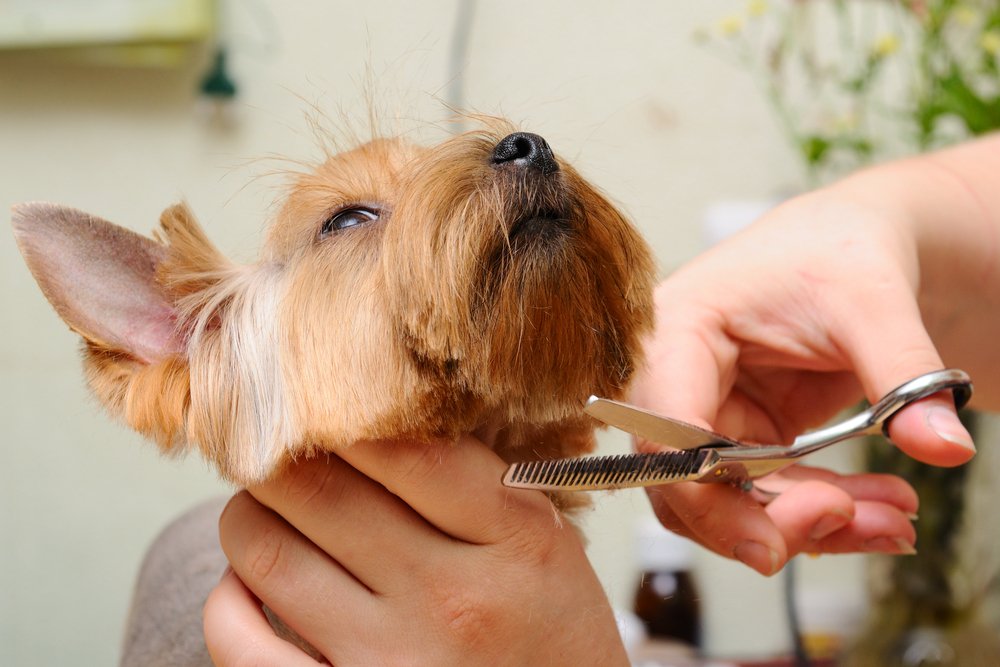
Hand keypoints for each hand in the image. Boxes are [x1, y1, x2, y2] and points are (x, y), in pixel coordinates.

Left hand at [203, 437, 628, 665]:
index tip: (324, 395)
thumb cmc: (550, 632)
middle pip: (320, 490)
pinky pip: (239, 642)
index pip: (405, 446)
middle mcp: (452, 601)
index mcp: (515, 540)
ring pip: (266, 552)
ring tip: (266, 500)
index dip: (345, 408)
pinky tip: (250, 579)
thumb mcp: (545, 538)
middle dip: (280, 451)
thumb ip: (475, 476)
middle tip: (277, 439)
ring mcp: (390, 663)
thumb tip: (373, 412)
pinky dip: (227, 598)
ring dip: (250, 510)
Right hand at [632, 187, 975, 574]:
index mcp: (676, 330)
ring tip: (892, 519)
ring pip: (725, 502)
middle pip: (684, 482)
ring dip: (806, 526)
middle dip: (766, 520)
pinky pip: (766, 496)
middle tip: (849, 523)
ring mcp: (705, 411)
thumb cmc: (838, 248)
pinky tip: (882, 511)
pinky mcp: (740, 434)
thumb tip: (945, 445)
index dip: (705, 494)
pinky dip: (821, 513)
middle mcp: (673, 378)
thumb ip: (902, 373)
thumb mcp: (873, 302)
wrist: (852, 245)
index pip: (666, 430)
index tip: (772, 543)